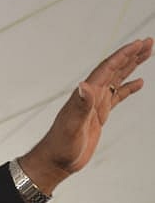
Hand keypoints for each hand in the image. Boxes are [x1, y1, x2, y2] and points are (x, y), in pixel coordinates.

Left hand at [19, 37, 151, 197]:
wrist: (56, 161)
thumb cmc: (61, 146)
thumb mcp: (72, 126)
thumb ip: (81, 106)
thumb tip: (84, 85)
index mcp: (85, 94)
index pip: (107, 69)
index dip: (123, 55)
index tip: (139, 43)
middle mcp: (90, 96)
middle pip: (114, 70)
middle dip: (131, 55)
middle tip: (148, 41)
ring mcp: (95, 105)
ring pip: (117, 80)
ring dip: (131, 67)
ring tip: (146, 53)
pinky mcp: (99, 116)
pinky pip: (117, 97)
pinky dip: (128, 88)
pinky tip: (139, 82)